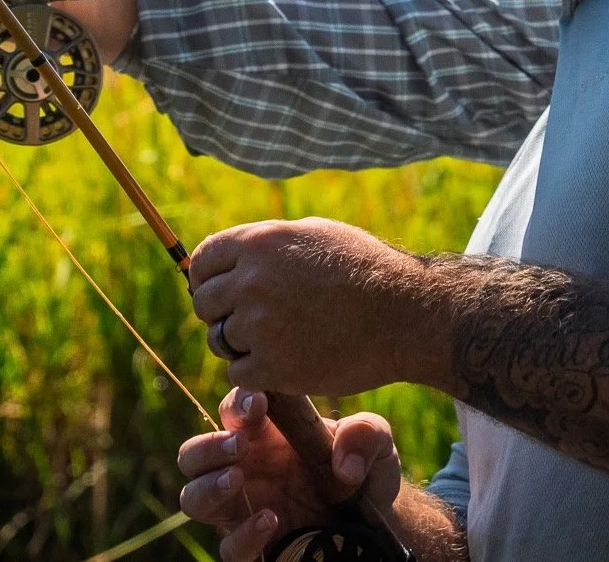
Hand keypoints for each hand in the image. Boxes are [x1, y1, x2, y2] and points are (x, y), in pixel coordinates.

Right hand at [177, 387, 401, 561]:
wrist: (374, 519)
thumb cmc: (363, 469)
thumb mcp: (377, 443)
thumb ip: (366, 434)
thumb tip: (344, 463)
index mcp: (266, 434)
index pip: (233, 410)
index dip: (237, 402)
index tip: (258, 403)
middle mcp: (246, 468)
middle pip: (194, 454)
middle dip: (207, 446)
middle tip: (239, 445)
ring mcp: (244, 508)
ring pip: (193, 498)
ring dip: (207, 487)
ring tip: (236, 480)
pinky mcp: (253, 546)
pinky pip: (229, 548)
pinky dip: (243, 535)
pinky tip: (270, 520)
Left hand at [190, 217, 447, 395]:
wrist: (405, 313)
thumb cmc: (366, 269)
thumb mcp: (316, 234)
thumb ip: (268, 245)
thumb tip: (231, 259)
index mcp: (260, 242)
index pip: (203, 261)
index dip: (208, 278)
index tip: (222, 292)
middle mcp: (252, 281)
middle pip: (204, 304)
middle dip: (223, 313)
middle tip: (255, 322)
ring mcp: (259, 325)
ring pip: (220, 341)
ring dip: (241, 345)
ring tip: (279, 340)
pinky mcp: (271, 367)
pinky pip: (239, 374)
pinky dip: (258, 373)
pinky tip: (287, 362)